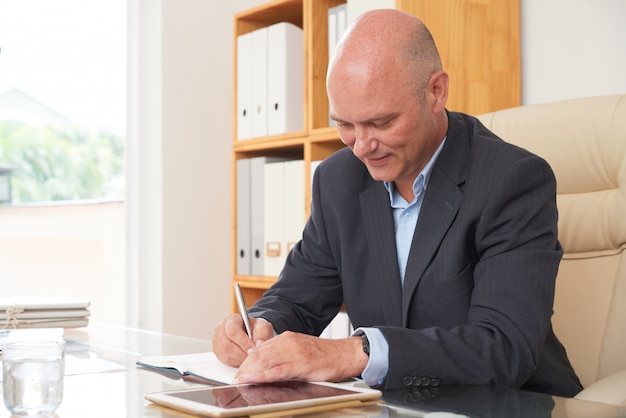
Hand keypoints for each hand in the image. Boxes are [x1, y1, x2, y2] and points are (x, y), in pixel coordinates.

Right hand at [212, 313, 273, 366]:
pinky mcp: (218, 352)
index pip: (233, 330)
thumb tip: (258, 344)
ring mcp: (217, 341)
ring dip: (239, 358)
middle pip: (227, 344)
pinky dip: (236, 362)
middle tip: (252, 355)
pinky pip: (225, 360)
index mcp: (231, 319)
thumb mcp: (263, 327)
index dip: (243, 342)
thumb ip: (262, 333)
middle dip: (241, 353)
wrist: (251, 334)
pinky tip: (243, 359)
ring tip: (249, 357)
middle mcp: (221, 329)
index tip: (253, 349)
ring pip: (225, 354)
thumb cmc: (255, 329)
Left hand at [233, 332, 367, 383]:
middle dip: (246, 366)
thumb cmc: (326, 355)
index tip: (241, 369)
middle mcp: (289, 342)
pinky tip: (254, 379)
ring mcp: (294, 352)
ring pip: (265, 361)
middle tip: (237, 377)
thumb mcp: (301, 350)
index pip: (261, 347)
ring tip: (241, 379)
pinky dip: (262, 375)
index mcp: (288, 338)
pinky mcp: (301, 364)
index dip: (248, 360)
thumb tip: (266, 360)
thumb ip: (284, 353)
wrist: (346, 354)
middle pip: (260, 354)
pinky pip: (277, 370)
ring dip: (250, 371)